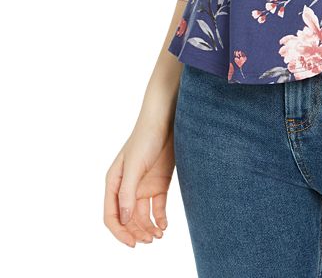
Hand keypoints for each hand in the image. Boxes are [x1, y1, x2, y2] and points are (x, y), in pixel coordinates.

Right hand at [104, 119, 174, 246]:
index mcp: (114, 183)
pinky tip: (164, 225)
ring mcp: (143, 186)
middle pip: (128, 219)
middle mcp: (127, 187)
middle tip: (149, 241)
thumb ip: (128, 192)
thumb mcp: (134, 166)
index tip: (132, 243)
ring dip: (149, 228)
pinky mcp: (159, 183)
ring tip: (158, 236)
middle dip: (137, 232)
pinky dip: (160, 218)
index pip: (112, 215)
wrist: (166, 120)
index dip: (120, 232)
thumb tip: (124, 219)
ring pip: (143, 216)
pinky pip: (158, 207)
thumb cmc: (145, 138)